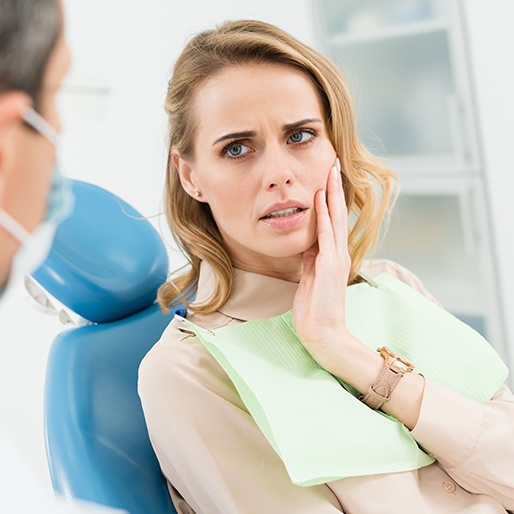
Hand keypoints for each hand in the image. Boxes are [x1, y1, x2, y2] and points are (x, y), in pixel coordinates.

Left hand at [292, 158, 353, 371]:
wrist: (323, 333)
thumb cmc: (315, 309)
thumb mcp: (310, 277)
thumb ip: (310, 258)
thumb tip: (305, 241)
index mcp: (331, 256)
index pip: (331, 220)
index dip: (328, 198)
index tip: (326, 177)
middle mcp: (337, 253)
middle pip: (337, 214)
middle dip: (334, 188)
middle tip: (333, 164)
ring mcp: (335, 259)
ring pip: (334, 220)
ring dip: (331, 195)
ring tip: (330, 172)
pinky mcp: (329, 267)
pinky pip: (325, 237)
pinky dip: (323, 217)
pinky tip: (320, 200)